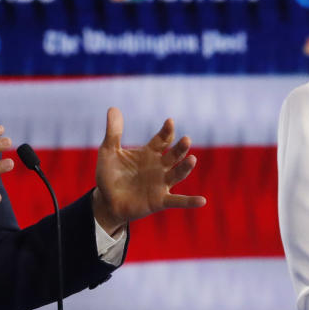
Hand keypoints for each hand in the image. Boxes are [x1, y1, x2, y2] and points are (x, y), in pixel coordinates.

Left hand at [93, 107, 205, 233]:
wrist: (106, 201)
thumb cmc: (109, 175)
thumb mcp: (108, 152)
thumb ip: (113, 132)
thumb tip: (113, 108)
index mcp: (149, 153)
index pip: (162, 140)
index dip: (167, 131)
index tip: (170, 122)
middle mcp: (159, 167)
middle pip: (174, 155)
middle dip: (180, 148)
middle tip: (186, 139)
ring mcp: (161, 184)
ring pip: (178, 174)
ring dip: (185, 167)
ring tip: (192, 159)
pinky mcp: (160, 201)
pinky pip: (177, 201)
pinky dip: (190, 201)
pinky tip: (202, 201)